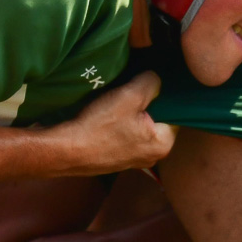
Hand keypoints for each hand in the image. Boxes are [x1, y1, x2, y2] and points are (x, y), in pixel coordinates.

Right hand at [50, 72, 177, 175]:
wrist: (66, 150)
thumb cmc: (100, 125)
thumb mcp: (129, 95)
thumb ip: (151, 83)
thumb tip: (157, 79)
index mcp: (163, 144)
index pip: (175, 113)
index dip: (163, 96)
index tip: (148, 85)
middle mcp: (153, 156)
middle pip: (157, 121)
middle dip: (146, 106)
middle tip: (129, 92)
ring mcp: (134, 161)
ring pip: (140, 128)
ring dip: (130, 115)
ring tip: (116, 104)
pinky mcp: (117, 160)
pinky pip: (126, 136)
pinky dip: (119, 126)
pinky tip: (106, 118)